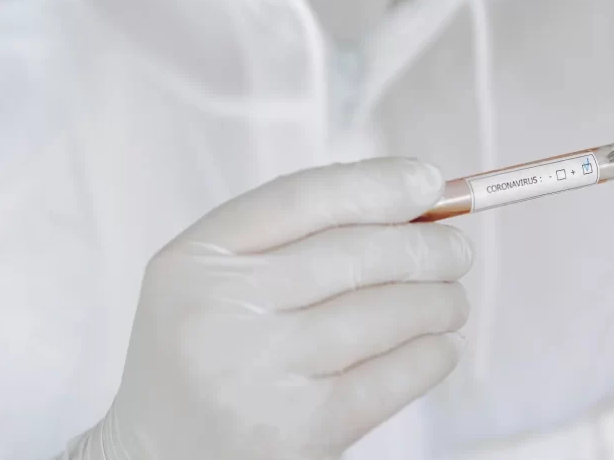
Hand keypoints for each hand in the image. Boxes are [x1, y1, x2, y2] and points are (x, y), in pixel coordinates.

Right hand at [62, 158, 471, 459]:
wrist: (157, 454)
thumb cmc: (206, 351)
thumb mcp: (217, 278)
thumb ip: (294, 235)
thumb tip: (414, 197)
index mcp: (197, 259)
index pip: (304, 197)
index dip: (378, 183)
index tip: (429, 181)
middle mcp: (219, 310)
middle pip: (353, 253)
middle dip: (426, 245)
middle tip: (456, 249)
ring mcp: (256, 374)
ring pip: (381, 314)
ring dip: (438, 300)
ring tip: (452, 299)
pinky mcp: (295, 433)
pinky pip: (389, 378)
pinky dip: (431, 354)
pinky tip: (440, 345)